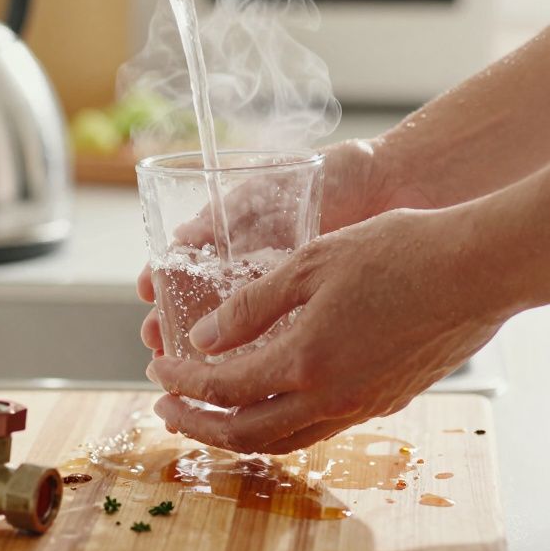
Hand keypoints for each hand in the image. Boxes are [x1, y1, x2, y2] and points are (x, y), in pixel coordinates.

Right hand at [138, 138, 396, 355]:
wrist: (401, 184)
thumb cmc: (338, 175)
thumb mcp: (271, 189)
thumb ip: (225, 212)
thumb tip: (178, 238)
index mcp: (242, 242)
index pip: (190, 270)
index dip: (166, 287)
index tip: (148, 298)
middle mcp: (260, 272)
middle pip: (207, 311)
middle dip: (178, 330)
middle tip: (159, 348)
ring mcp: (292, 298)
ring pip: (242, 336)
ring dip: (211, 356)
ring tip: (190, 372)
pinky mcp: (323, 317)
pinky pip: (285, 344)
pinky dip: (263, 361)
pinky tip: (248, 375)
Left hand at [143, 207, 536, 453]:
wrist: (479, 269)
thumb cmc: (399, 252)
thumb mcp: (312, 263)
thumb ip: (252, 305)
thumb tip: (206, 338)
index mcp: (305, 361)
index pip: (222, 388)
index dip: (182, 382)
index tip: (158, 369)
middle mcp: (331, 397)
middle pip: (246, 433)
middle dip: (197, 425)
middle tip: (165, 410)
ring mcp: (363, 405)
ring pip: (284, 440)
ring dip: (237, 433)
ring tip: (209, 417)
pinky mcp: (387, 401)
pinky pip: (319, 429)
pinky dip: (280, 426)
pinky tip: (272, 403)